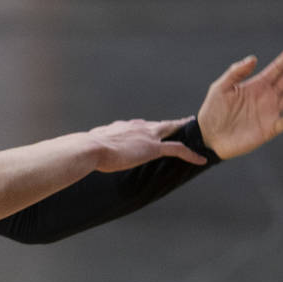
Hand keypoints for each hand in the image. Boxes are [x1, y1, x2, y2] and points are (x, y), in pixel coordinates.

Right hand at [87, 117, 207, 171]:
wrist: (90, 148)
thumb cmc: (84, 149)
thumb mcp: (88, 145)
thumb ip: (91, 146)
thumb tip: (80, 149)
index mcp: (121, 127)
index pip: (137, 125)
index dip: (146, 127)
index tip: (150, 128)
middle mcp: (136, 127)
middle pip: (158, 124)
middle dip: (170, 123)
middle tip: (182, 121)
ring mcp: (147, 136)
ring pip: (170, 130)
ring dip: (182, 130)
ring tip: (193, 132)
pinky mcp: (153, 148)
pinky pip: (177, 150)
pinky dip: (190, 154)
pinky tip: (201, 160)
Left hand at [197, 43, 282, 158]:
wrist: (208, 136)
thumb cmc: (213, 111)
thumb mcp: (220, 88)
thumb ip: (235, 73)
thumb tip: (253, 59)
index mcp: (256, 86)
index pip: (275, 70)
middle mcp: (267, 97)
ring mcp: (269, 113)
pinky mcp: (268, 130)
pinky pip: (281, 124)